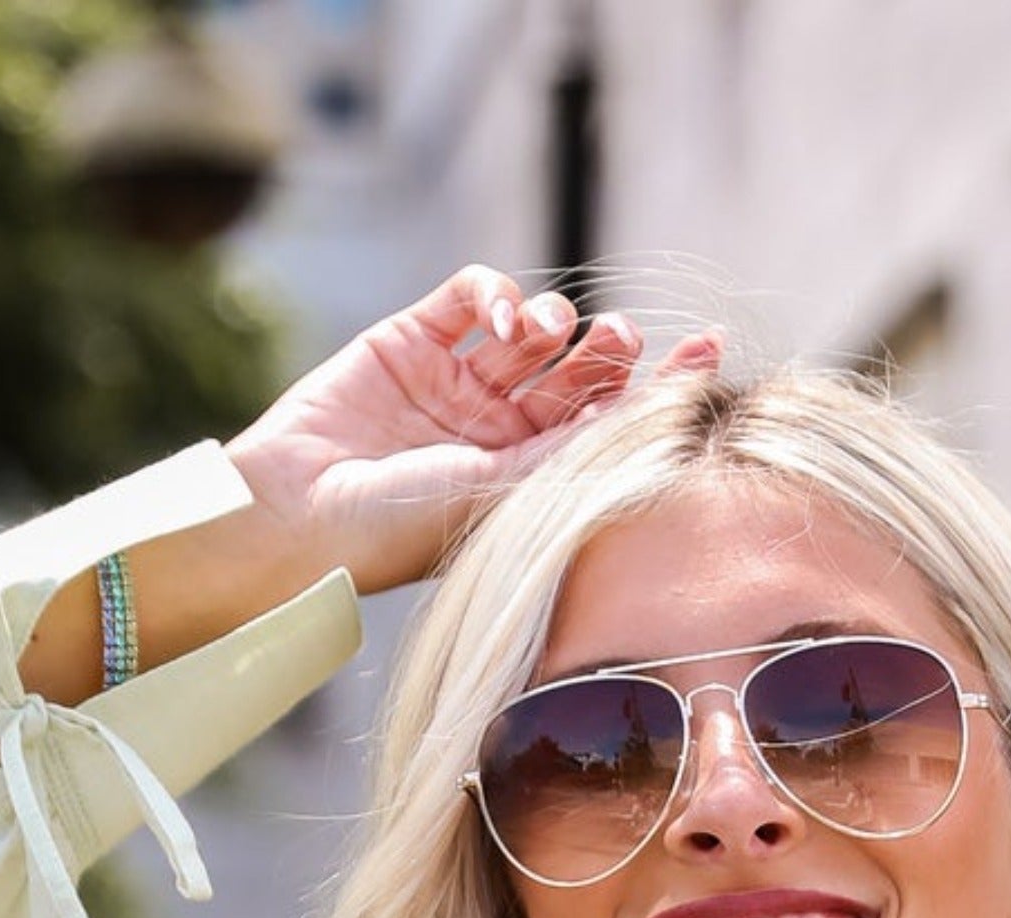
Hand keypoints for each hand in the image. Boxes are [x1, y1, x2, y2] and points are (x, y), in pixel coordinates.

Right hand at [226, 267, 724, 600]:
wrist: (302, 515)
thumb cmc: (401, 531)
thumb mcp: (506, 497)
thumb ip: (578, 452)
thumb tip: (668, 416)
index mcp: (526, 483)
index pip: (606, 425)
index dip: (660, 387)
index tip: (709, 353)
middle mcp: (497, 433)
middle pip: (577, 373)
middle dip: (608, 352)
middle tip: (626, 342)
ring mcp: (455, 384)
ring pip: (532, 331)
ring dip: (558, 323)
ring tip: (556, 336)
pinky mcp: (413, 338)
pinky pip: (474, 295)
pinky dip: (499, 293)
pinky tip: (507, 318)